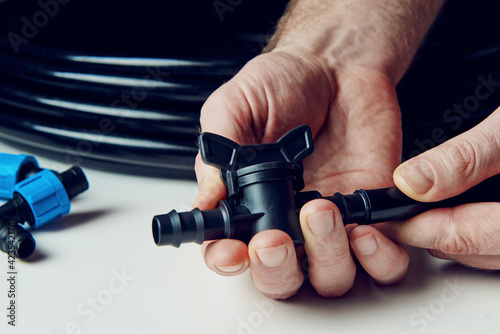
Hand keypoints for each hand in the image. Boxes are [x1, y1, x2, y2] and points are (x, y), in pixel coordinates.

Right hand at [193, 49, 408, 297]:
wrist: (336, 66)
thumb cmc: (281, 84)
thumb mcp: (234, 107)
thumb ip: (218, 153)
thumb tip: (206, 199)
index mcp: (246, 202)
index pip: (228, 250)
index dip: (226, 261)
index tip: (233, 252)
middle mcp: (285, 221)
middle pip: (279, 279)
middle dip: (276, 270)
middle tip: (274, 240)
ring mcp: (330, 224)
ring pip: (329, 279)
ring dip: (326, 258)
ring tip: (321, 210)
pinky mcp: (371, 215)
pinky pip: (383, 261)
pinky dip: (379, 257)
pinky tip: (364, 227)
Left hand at [385, 106, 499, 269]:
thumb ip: (467, 157)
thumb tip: (414, 181)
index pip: (463, 236)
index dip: (414, 227)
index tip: (384, 216)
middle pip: (473, 249)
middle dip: (428, 232)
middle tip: (394, 214)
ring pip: (488, 252)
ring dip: (451, 233)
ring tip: (418, 211)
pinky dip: (475, 228)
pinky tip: (458, 208)